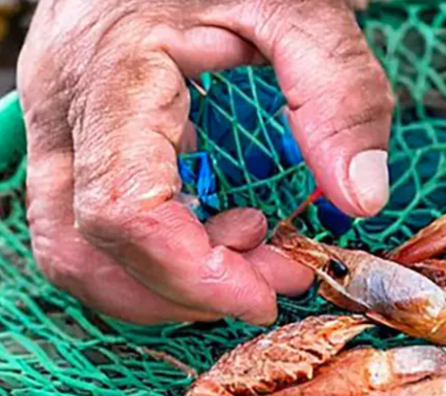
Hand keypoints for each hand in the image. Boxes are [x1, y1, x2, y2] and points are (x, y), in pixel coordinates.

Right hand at [17, 0, 392, 324]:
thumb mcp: (306, 8)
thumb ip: (340, 97)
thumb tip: (361, 198)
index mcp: (113, 69)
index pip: (122, 209)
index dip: (191, 274)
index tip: (269, 293)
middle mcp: (64, 104)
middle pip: (83, 247)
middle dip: (183, 288)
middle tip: (274, 276)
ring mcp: (60, 120)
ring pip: (72, 246)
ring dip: (163, 279)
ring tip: (253, 249)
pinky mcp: (78, 131)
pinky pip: (90, 220)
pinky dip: (156, 250)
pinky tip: (224, 227)